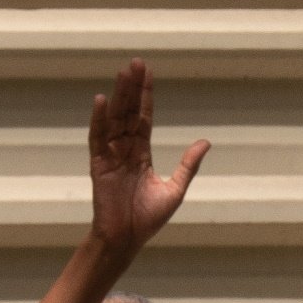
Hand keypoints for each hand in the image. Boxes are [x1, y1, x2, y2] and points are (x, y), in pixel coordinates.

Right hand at [87, 59, 209, 260]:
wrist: (126, 240)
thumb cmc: (148, 220)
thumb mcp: (175, 189)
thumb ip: (188, 165)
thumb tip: (206, 142)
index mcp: (142, 154)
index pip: (144, 118)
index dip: (146, 96)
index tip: (148, 73)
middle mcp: (125, 151)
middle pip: (128, 112)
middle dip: (132, 88)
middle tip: (135, 62)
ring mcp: (110, 156)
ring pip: (114, 120)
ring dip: (118, 96)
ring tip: (123, 73)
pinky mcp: (99, 166)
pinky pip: (97, 139)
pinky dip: (98, 120)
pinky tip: (101, 100)